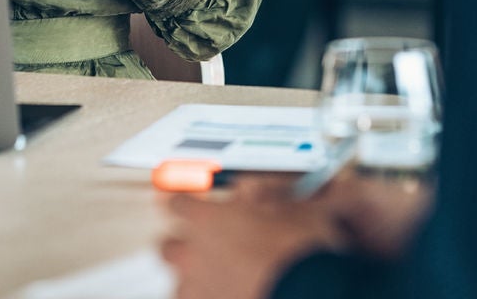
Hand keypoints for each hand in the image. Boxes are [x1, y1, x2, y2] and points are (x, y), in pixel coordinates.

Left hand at [161, 174, 433, 298]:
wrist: (307, 293)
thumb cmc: (299, 254)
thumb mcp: (291, 209)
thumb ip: (263, 194)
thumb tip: (252, 188)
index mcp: (207, 220)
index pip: (177, 203)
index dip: (184, 203)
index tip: (188, 204)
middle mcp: (193, 255)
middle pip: (168, 246)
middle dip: (183, 245)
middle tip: (205, 247)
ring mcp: (196, 290)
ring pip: (181, 283)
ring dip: (196, 280)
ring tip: (223, 281)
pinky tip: (232, 295)